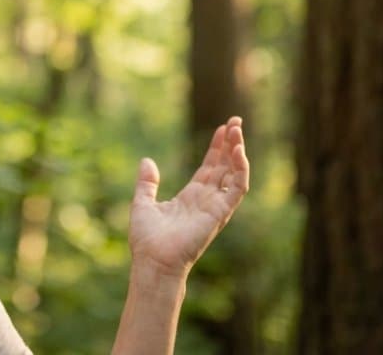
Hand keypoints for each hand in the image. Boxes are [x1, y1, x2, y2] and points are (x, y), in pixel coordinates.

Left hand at [127, 117, 248, 277]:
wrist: (153, 261)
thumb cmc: (147, 240)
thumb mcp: (142, 203)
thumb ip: (147, 182)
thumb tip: (147, 160)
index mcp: (190, 198)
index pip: (209, 168)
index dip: (216, 149)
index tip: (222, 129)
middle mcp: (206, 201)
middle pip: (224, 167)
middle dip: (230, 144)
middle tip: (236, 121)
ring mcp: (215, 207)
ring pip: (234, 174)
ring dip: (237, 152)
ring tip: (237, 130)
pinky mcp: (220, 213)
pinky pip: (237, 189)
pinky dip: (241, 170)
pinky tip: (238, 151)